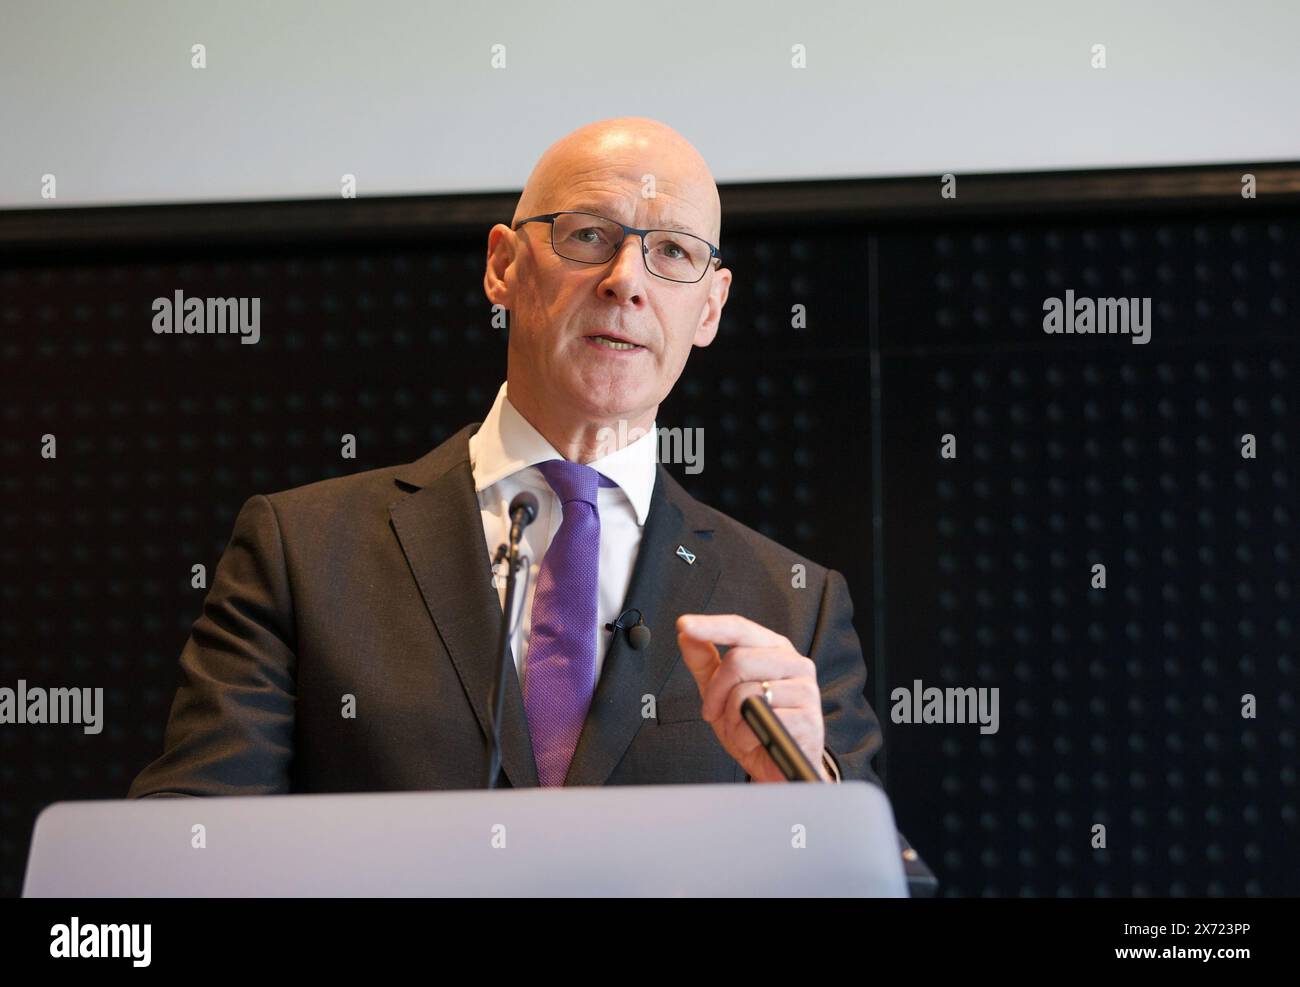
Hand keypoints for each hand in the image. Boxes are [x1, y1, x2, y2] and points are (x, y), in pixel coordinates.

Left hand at [676, 613, 829, 781]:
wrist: (777, 768)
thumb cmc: (752, 726)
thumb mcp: (720, 693)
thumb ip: (704, 662)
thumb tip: (686, 633)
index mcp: (774, 649)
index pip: (740, 628)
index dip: (710, 626)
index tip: (684, 624)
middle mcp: (794, 663)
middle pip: (738, 660)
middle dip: (716, 692)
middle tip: (715, 712)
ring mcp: (805, 690)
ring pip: (746, 693)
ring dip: (732, 719)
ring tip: (743, 729)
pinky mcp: (809, 718)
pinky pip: (760, 721)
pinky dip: (747, 737)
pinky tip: (757, 741)